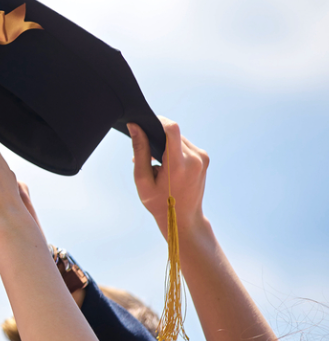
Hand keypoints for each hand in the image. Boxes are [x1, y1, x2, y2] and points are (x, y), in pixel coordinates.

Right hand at [128, 117, 208, 238]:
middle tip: (148, 158)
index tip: (145, 124)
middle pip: (172, 133)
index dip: (157, 121)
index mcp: (179, 165)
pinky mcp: (205, 158)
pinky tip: (168, 165)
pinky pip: (185, 144)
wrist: (183, 219)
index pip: (171, 129)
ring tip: (158, 165)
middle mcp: (195, 158)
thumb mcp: (143, 179)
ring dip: (166, 144)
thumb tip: (135, 126)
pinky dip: (174, 149)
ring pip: (179, 138)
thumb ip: (140, 151)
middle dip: (157, 138)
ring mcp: (202, 158)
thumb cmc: (159, 203)